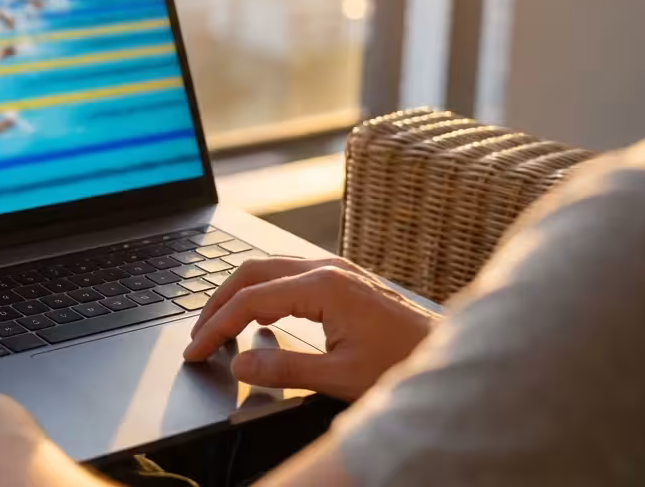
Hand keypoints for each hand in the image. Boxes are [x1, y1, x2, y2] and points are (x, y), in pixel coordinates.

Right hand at [184, 256, 439, 400]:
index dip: (216, 326)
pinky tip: (256, 316)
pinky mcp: (342, 279)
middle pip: (252, 272)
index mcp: (323, 287)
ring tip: (217, 324)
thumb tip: (242, 365)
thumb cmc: (402, 364)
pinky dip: (261, 292)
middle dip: (217, 302)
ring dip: (238, 293)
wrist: (448, 354)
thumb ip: (285, 369)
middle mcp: (326, 268)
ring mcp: (335, 269)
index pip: (250, 300)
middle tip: (197, 334)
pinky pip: (287, 274)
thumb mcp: (340, 376)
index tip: (196, 350)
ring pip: (268, 268)